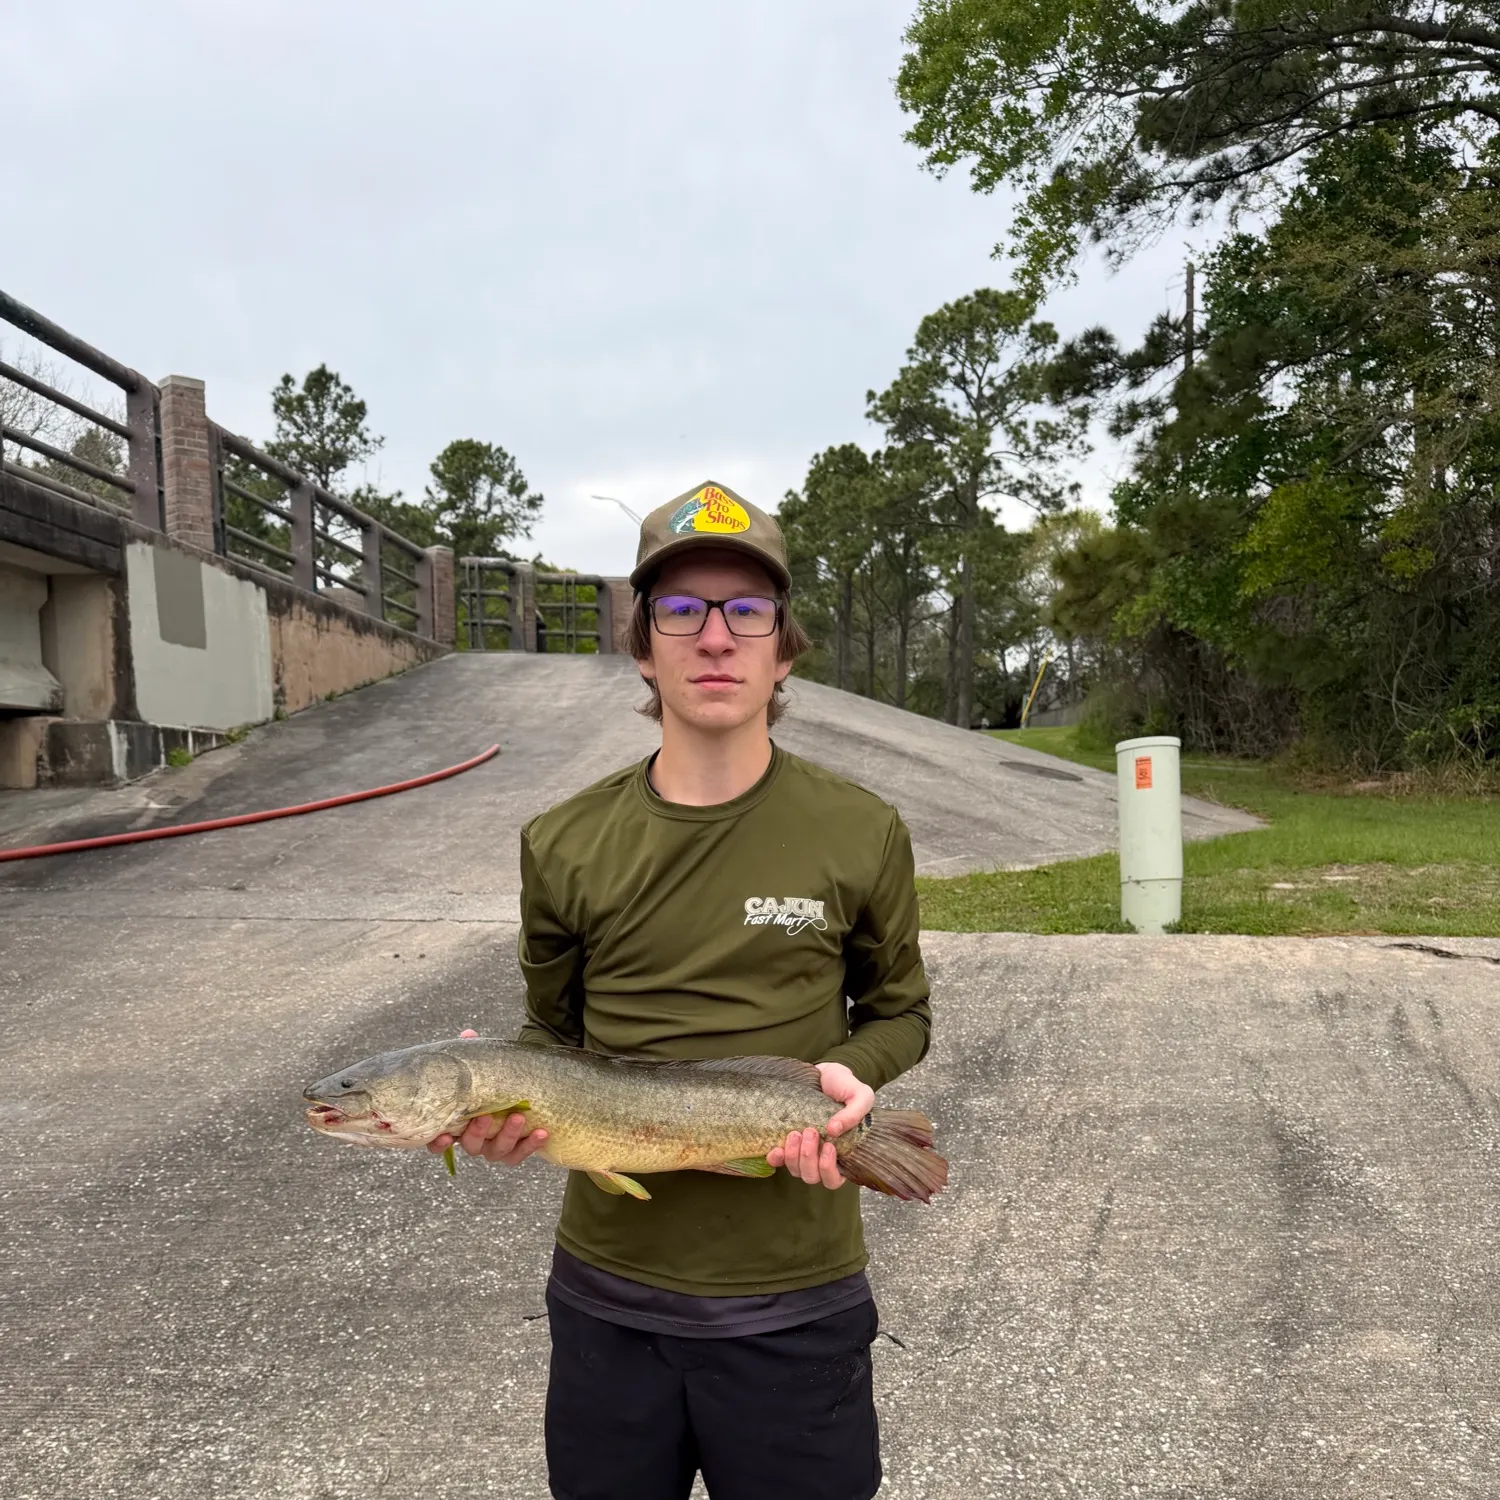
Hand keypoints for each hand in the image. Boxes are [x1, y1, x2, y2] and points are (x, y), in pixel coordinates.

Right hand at [426, 1030, 548, 1165]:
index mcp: (456, 1125)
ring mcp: (494, 1148)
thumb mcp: (479, 1068)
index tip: (444, 1135)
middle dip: (478, 1132)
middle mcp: (473, 1141)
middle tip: (486, 1116)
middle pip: (470, 1145)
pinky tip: (542, 1132)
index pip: (438, 1141)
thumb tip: (468, 1034)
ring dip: (508, 1135)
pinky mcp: (514, 1151)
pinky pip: (520, 1154)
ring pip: (497, 1151)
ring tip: (518, 1117)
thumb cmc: (488, 1082)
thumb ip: (471, 1055)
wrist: (517, 1091)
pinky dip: (530, 1145)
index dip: (438, 1143)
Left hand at [766, 1062, 874, 1189]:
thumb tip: (833, 1130)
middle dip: (808, 1159)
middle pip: (812, 1177)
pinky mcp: (788, 1142)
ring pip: (795, 1170)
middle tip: (810, 1132)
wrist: (825, 1073)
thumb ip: (854, 1113)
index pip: (834, 1179)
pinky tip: (776, 1148)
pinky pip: (778, 1160)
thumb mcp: (861, 1095)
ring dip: (794, 1155)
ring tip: (796, 1132)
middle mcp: (821, 1157)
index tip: (829, 1146)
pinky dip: (776, 1158)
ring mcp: (803, 1151)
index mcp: (843, 1153)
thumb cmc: (846, 1087)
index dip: (828, 1170)